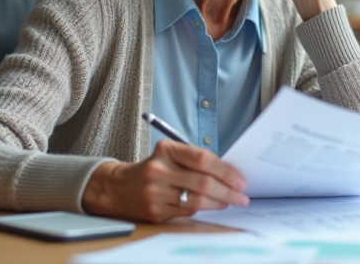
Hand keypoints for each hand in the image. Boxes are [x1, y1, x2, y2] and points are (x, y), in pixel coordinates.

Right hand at [81, 140, 248, 222]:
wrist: (118, 187)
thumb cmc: (154, 168)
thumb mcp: (170, 155)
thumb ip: (194, 160)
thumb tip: (228, 172)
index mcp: (166, 150)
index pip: (202, 158)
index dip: (225, 170)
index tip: (240, 179)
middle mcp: (159, 169)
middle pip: (203, 182)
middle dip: (228, 190)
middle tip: (242, 194)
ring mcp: (156, 192)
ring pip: (197, 200)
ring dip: (219, 201)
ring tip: (230, 200)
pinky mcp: (155, 211)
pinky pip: (187, 210)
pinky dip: (203, 208)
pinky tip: (212, 205)